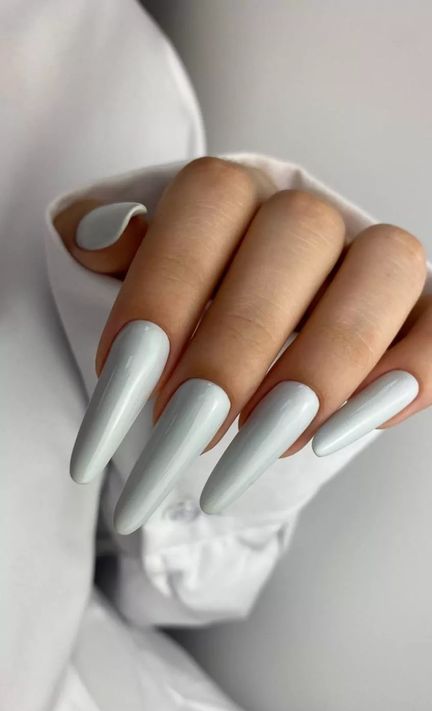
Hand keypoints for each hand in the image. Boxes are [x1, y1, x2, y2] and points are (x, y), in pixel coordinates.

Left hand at [55, 156, 429, 531]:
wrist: (217, 350)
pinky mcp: (415, 310)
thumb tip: (110, 232)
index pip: (210, 201)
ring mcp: (369, 257)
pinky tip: (335, 436)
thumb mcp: (108, 273)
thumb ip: (94, 242)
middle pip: (297, 237)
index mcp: (234, 188)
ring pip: (381, 273)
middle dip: (237, 344)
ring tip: (258, 446)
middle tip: (184, 431)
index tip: (124, 378)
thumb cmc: (165, 314)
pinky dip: (406, 378)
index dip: (166, 286)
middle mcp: (310, 211)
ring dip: (321, 366)